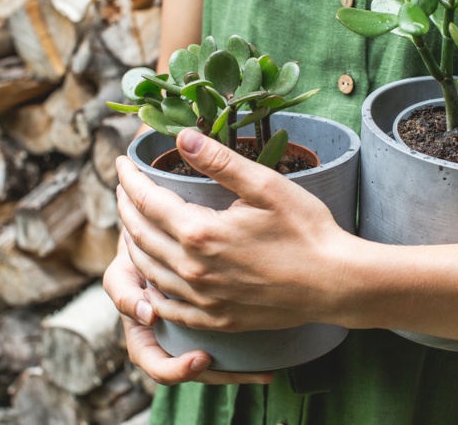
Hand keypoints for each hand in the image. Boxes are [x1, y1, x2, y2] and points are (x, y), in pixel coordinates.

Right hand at [103, 230, 273, 384]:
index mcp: (144, 335)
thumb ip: (124, 291)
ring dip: (239, 373)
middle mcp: (169, 339)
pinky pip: (227, 347)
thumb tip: (147, 315)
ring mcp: (190, 333)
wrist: (156, 232)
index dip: (176, 369)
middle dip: (222, 377)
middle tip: (250, 373)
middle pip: (193, 372)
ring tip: (266, 373)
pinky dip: (246, 356)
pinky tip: (270, 359)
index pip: (156, 365)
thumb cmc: (135, 252)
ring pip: (214, 365)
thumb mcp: (123, 270)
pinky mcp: (211, 322)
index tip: (201, 359)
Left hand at [116, 128, 351, 333]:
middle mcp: (193, 270)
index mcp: (200, 234)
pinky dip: (149, 288)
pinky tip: (147, 278)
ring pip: (148, 270)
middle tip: (122, 188)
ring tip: (129, 223)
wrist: (335, 283)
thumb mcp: (266, 186)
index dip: (130, 179)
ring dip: (131, 242)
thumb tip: (182, 137)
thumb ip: (220, 161)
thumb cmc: (306, 231)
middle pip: (140, 235)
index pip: (147, 201)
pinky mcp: (215, 319)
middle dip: (125, 207)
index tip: (122, 163)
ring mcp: (202, 300)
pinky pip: (167, 307)